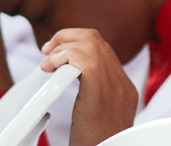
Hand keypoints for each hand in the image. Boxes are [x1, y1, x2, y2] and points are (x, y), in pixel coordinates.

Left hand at [41, 29, 137, 145]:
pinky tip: (50, 67)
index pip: (103, 49)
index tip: (58, 53)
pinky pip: (83, 59)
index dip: (77, 44)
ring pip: (91, 43)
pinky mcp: (100, 94)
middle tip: (47, 50)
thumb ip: (93, 97)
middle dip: (68, 36)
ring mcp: (115, 88)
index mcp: (124, 89)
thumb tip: (71, 77)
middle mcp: (122, 85)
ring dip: (63, 44)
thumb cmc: (96, 144)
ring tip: (46, 58)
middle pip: (97, 39)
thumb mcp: (99, 119)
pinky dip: (63, 56)